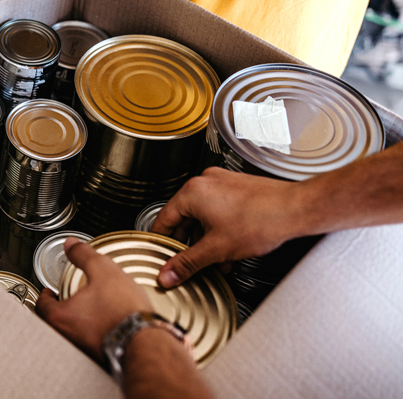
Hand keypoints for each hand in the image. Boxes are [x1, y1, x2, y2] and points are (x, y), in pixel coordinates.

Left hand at [35, 238, 151, 361]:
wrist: (147, 342)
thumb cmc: (124, 311)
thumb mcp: (103, 270)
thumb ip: (84, 255)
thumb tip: (71, 244)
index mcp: (61, 317)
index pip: (41, 306)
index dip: (45, 295)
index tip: (49, 291)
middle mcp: (68, 337)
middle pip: (54, 322)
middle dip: (59, 310)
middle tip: (66, 299)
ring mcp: (84, 349)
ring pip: (72, 334)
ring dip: (76, 322)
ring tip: (87, 310)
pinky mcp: (101, 356)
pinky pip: (91, 342)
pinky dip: (93, 333)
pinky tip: (106, 325)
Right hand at [150, 167, 303, 287]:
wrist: (296, 209)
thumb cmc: (262, 220)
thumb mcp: (216, 249)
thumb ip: (188, 263)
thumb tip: (169, 274)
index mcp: (192, 192)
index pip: (163, 219)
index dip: (161, 242)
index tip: (161, 254)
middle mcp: (204, 183)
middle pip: (184, 218)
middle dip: (189, 244)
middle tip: (188, 262)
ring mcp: (222, 184)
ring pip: (203, 216)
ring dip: (206, 239)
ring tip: (214, 260)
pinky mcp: (237, 189)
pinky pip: (219, 210)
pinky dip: (219, 229)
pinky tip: (229, 249)